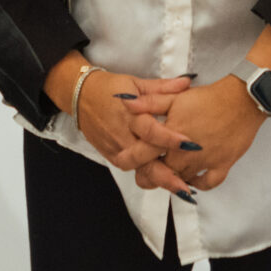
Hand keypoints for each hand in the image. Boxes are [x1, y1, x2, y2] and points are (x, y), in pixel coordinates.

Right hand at [75, 69, 193, 181]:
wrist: (81, 96)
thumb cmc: (110, 88)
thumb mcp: (136, 83)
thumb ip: (162, 87)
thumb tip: (187, 82)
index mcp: (129, 113)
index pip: (150, 130)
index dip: (169, 139)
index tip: (190, 145)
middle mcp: (121, 133)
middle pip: (143, 157)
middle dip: (164, 172)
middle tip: (185, 184)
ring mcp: (114, 146)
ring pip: (136, 167)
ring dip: (156, 178)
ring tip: (179, 188)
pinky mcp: (110, 154)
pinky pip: (129, 168)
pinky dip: (146, 175)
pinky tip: (164, 181)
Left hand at [131, 75, 266, 193]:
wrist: (241, 100)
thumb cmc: (208, 97)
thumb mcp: (175, 98)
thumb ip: (149, 103)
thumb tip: (124, 100)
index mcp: (170, 136)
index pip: (145, 155)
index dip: (134, 160)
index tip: (129, 162)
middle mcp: (186, 154)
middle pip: (162, 173)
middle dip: (151, 175)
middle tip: (145, 175)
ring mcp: (205, 162)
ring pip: (183, 180)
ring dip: (174, 180)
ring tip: (167, 175)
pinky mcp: (222, 165)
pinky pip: (208, 183)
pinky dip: (199, 185)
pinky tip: (192, 181)